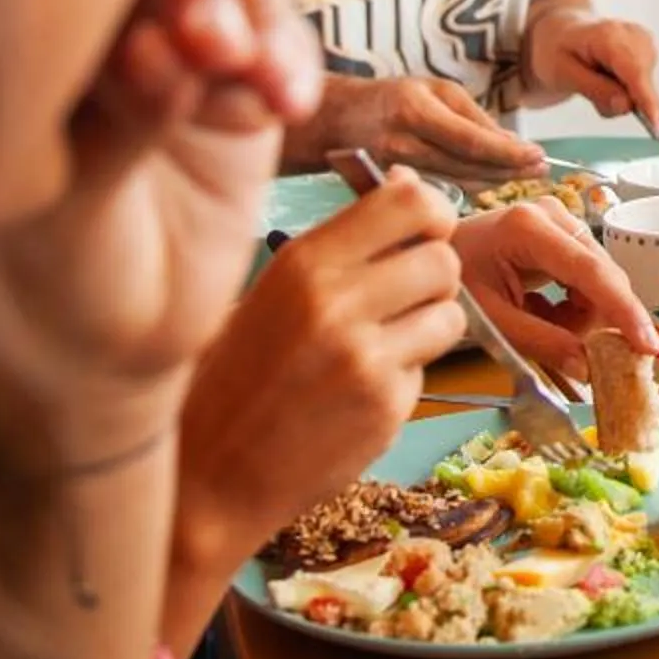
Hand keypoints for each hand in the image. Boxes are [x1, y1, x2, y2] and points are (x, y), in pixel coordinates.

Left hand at [3, 0, 321, 390]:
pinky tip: (286, 100)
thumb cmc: (56, 271)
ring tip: (260, 84)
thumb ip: (124, 118)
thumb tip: (166, 43)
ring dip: (260, 23)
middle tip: (207, 42)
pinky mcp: (244, 95)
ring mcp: (188, 56)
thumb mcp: (72, 196)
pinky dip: (292, 62)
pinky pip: (283, 49)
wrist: (114, 342)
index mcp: (46, 31)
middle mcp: (118, 26)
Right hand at [175, 168, 467, 560]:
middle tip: (406, 297)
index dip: (433, 213)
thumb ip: (340, 245)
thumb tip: (409, 181)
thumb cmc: (232, 378)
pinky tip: (358, 392)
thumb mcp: (270, 292)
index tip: (426, 232)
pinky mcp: (385, 408)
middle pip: (444, 258)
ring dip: (431, 326)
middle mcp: (336, 303)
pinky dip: (405, 376)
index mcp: (304, 263)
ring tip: (385, 343)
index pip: (411, 202)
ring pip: (451, 314)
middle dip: (436, 276)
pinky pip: (427, 370)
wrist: (206, 478)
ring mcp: (365, 358)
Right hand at [290, 74, 543, 180]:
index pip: (471, 140)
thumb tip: (514, 144)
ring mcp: (394, 169)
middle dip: (510, 168)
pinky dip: (471, 186)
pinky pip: (441, 190)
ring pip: (457, 183)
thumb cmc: (392, 98)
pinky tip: (493, 181)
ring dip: (496, 179)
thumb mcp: (434, 90)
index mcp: (414, 109)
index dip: (508, 152)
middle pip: (468, 166)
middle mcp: (401, 142)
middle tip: (541, 167)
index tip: (537, 154)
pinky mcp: (393, 187)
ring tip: (526, 173)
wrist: (337, 120)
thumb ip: (472, 116)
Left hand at [456, 201, 658, 383]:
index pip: (590, 272)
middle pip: (602, 274)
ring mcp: (559, 219)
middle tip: (586, 357)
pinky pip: (588, 274)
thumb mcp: (493, 321)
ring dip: (582, 314)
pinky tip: (546, 313)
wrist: (431, 256)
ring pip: (599, 278)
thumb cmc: (455, 284)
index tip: (647, 346)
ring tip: (544, 328)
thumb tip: (589, 367)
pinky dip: (575, 304)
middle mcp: (552, 214)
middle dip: (597, 319)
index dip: (623, 311)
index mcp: (529, 228)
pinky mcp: (561, 230)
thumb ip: (542, 343)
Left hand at [528, 11, 658, 126]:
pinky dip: (627, 89)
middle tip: (590, 88)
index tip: (656, 123)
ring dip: (622, 94)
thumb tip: (626, 106)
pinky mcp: (648, 51)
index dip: (646, 98)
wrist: (561, 33)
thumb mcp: (561, 74)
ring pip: (644, 85)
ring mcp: (644, 41)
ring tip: (596, 79)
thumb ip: (595, 90)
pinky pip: (643, 84)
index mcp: (608, 35)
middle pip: (641, 82)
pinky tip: (608, 76)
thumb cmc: (558, 50)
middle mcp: (633, 34)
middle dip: (621, 99)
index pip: (634, 70)